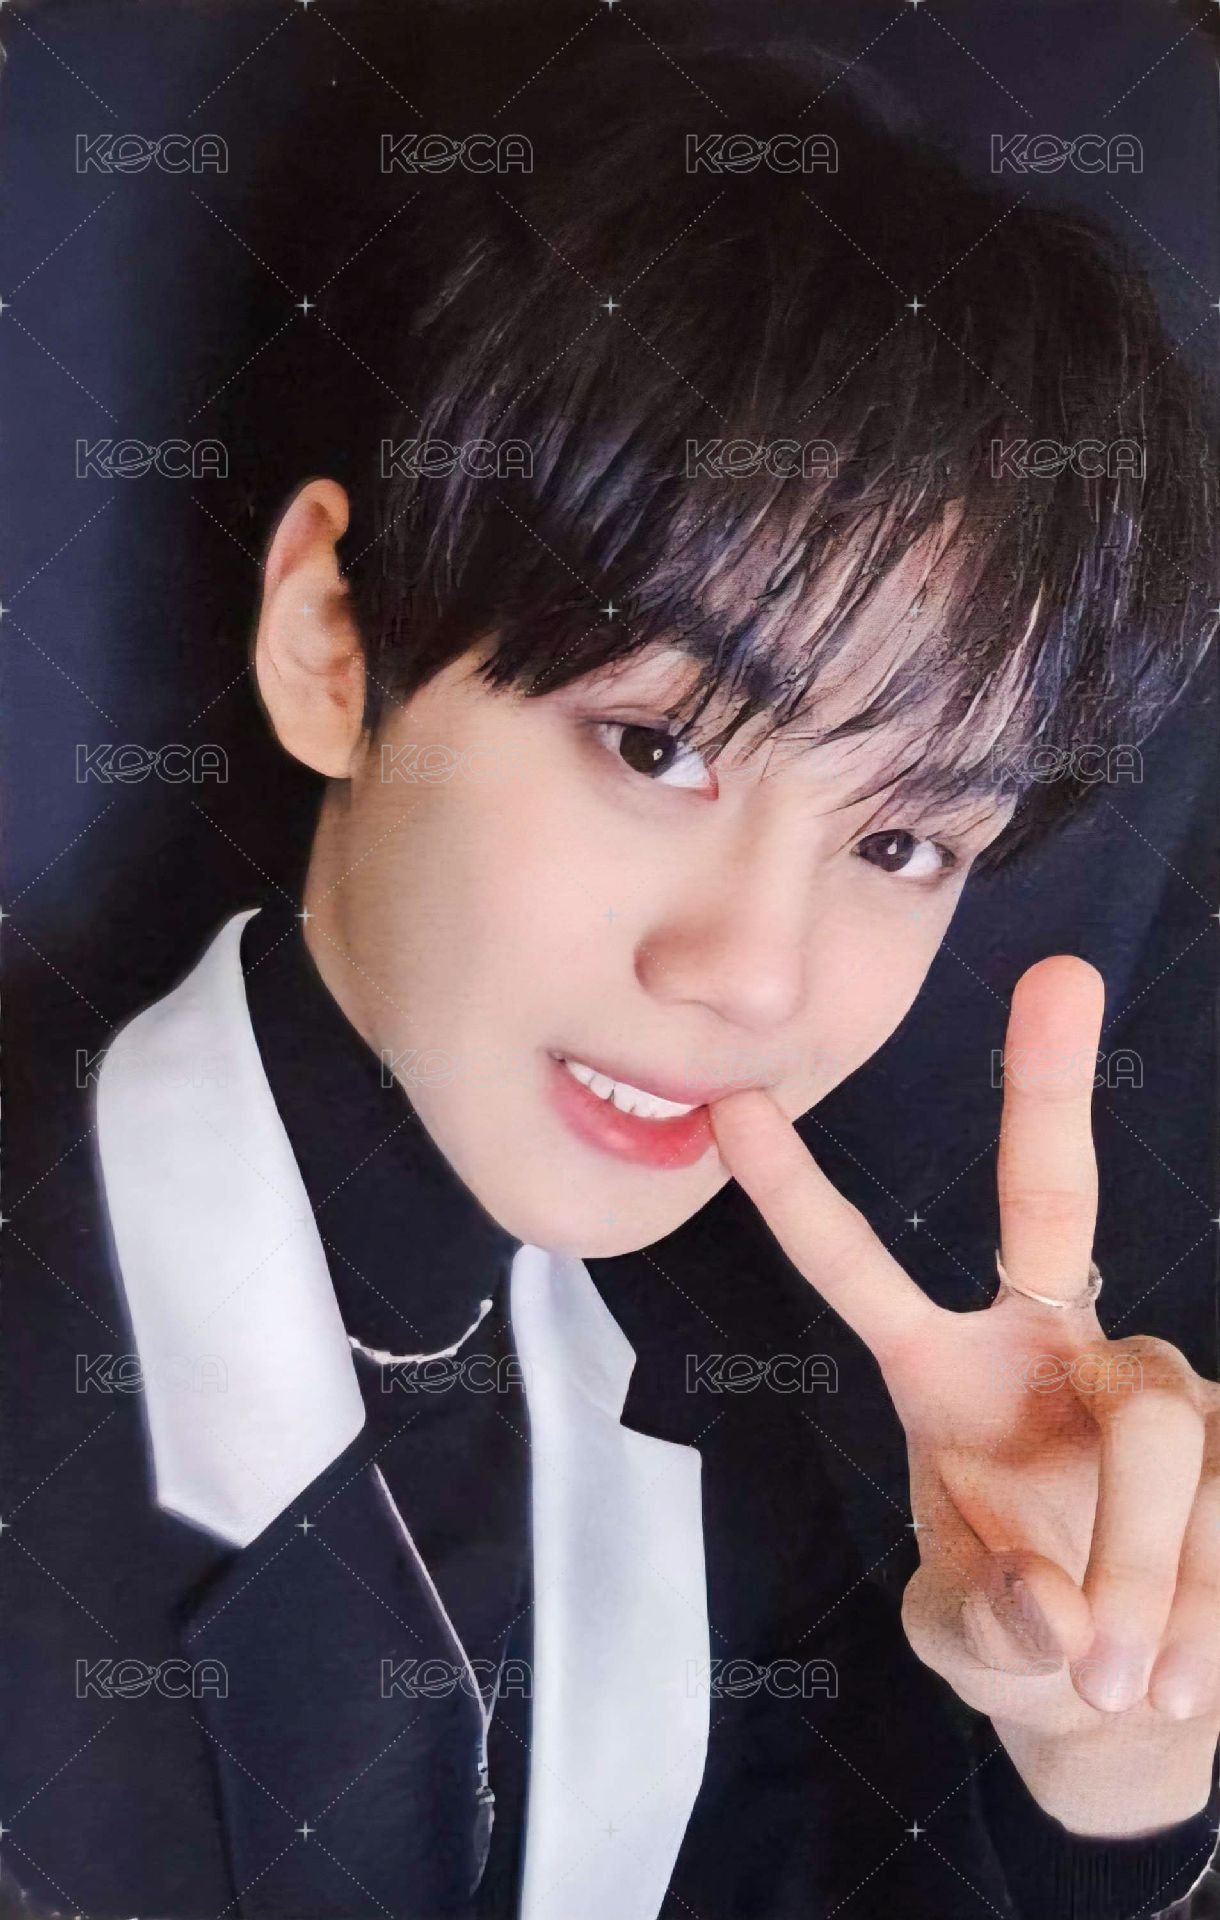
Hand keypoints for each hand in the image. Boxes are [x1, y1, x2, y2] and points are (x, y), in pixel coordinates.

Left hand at [710, 956, 1219, 1838]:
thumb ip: (983, 1626)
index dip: (797, 1197)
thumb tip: (1054, 1610)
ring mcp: (1152, 1377)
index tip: (732, 1104)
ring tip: (1131, 1684)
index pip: (861, 1271)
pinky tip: (1188, 1676)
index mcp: (948, 1374)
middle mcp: (1052, 1343)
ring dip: (1148, 1565)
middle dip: (1047, 1086)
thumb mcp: (968, 1643)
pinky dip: (1202, 1600)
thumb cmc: (1025, 1638)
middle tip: (1060, 970)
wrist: (1141, 1703)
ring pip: (1156, 1426)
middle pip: (1052, 1201)